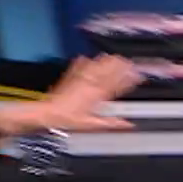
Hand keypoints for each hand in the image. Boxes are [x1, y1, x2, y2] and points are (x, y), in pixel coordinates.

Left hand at [0, 56, 143, 137]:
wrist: (46, 115)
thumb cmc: (65, 120)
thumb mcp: (92, 125)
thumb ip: (111, 123)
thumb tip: (127, 124)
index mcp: (95, 95)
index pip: (116, 84)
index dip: (127, 78)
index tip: (136, 74)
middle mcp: (88, 85)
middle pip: (106, 71)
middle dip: (118, 65)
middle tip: (128, 61)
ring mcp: (78, 81)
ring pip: (94, 67)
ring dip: (103, 61)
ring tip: (112, 56)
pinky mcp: (68, 80)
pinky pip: (78, 68)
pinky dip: (83, 62)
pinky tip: (85, 58)